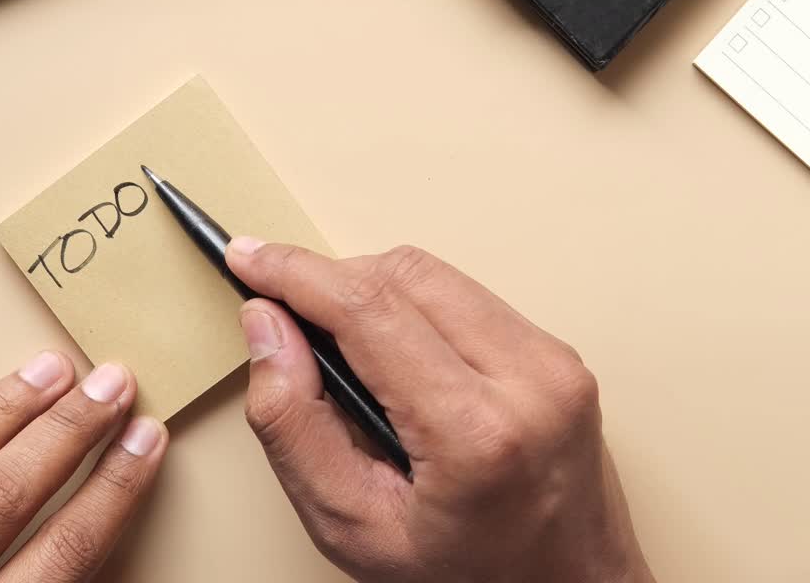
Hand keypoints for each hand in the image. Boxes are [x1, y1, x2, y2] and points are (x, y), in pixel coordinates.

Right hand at [226, 239, 654, 582]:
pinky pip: (467, 295)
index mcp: (476, 433)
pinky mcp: (560, 354)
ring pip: (435, 274)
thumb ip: (292, 423)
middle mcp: (530, 381)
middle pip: (402, 274)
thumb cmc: (467, 577)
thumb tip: (266, 325)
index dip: (294, 273)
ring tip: (341, 343)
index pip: (367, 309)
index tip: (249, 258)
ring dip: (371, 289)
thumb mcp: (350, 527)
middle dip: (329, 279)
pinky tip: (394, 352)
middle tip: (285, 313)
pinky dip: (414, 307)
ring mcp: (555, 362)